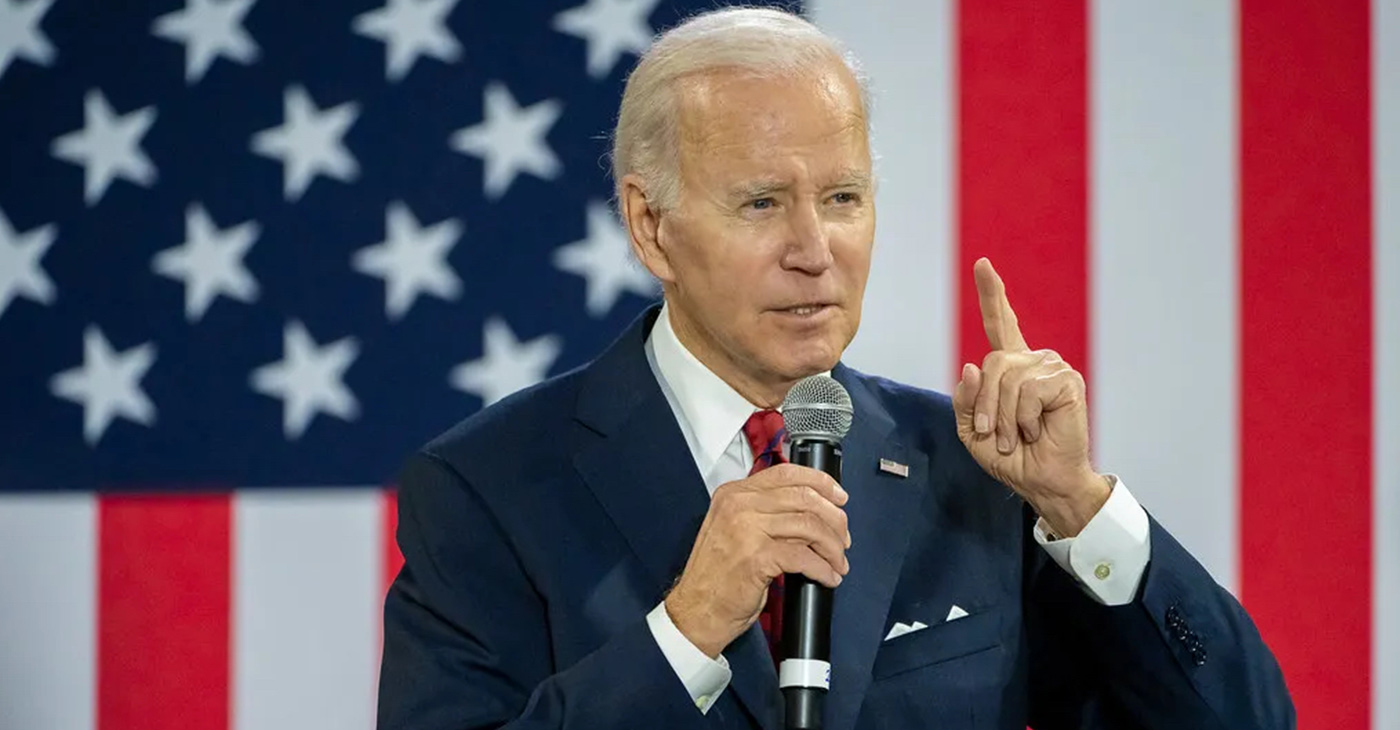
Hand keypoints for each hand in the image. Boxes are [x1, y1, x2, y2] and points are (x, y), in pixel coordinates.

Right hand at [664, 463, 850, 657]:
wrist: (696, 610)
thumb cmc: (717, 575)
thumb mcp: (735, 529)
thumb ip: (765, 512)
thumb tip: (811, 509)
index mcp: (733, 494)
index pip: (786, 474)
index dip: (821, 482)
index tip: (839, 496)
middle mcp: (738, 505)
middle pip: (804, 498)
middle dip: (834, 519)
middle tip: (843, 539)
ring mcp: (746, 529)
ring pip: (809, 525)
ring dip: (832, 547)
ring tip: (838, 562)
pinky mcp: (756, 557)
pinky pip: (804, 556)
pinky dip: (822, 568)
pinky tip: (827, 577)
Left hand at [952, 258, 1110, 536]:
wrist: (1043, 482)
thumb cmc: (1012, 458)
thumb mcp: (974, 431)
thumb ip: (966, 400)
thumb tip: (971, 366)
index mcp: (1011, 368)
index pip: (999, 324)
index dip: (991, 294)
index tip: (982, 264)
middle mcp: (1033, 361)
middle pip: (992, 363)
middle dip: (985, 405)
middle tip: (994, 435)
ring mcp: (1052, 368)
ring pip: (1007, 378)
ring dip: (1004, 417)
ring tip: (1017, 436)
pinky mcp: (1067, 381)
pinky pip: (1028, 390)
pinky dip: (1024, 418)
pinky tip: (1037, 430)